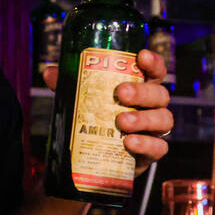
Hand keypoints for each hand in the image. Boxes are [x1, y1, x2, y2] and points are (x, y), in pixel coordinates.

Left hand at [41, 48, 172, 175]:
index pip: (154, 71)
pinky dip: (146, 144)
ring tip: (121, 121)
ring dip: (143, 119)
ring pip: (163, 119)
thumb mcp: (82, 99)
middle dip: (142, 92)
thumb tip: (50, 72)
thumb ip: (69, 85)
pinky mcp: (151, 152)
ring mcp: (154, 130)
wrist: (100, 157)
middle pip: (160, 94)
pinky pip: (158, 147)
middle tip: (121, 93)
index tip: (141, 56)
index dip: (153, 62)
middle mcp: (152, 107)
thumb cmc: (98, 119)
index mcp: (141, 88)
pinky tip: (129, 142)